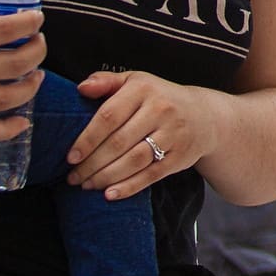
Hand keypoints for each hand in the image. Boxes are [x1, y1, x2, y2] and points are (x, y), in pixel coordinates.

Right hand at [0, 7, 46, 137]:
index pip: (7, 28)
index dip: (31, 23)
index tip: (36, 18)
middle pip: (16, 63)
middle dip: (37, 51)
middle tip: (38, 43)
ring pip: (7, 98)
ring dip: (30, 86)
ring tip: (35, 75)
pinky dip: (8, 129)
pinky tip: (21, 121)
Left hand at [67, 70, 216, 200]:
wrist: (204, 116)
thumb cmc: (159, 98)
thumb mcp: (135, 81)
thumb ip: (106, 82)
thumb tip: (81, 88)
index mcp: (144, 89)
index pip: (109, 116)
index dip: (87, 139)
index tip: (71, 156)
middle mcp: (160, 110)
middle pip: (119, 142)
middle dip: (92, 163)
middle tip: (73, 176)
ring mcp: (172, 135)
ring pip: (134, 161)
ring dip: (106, 177)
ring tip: (87, 185)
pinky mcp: (180, 157)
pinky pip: (151, 175)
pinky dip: (129, 187)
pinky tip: (109, 194)